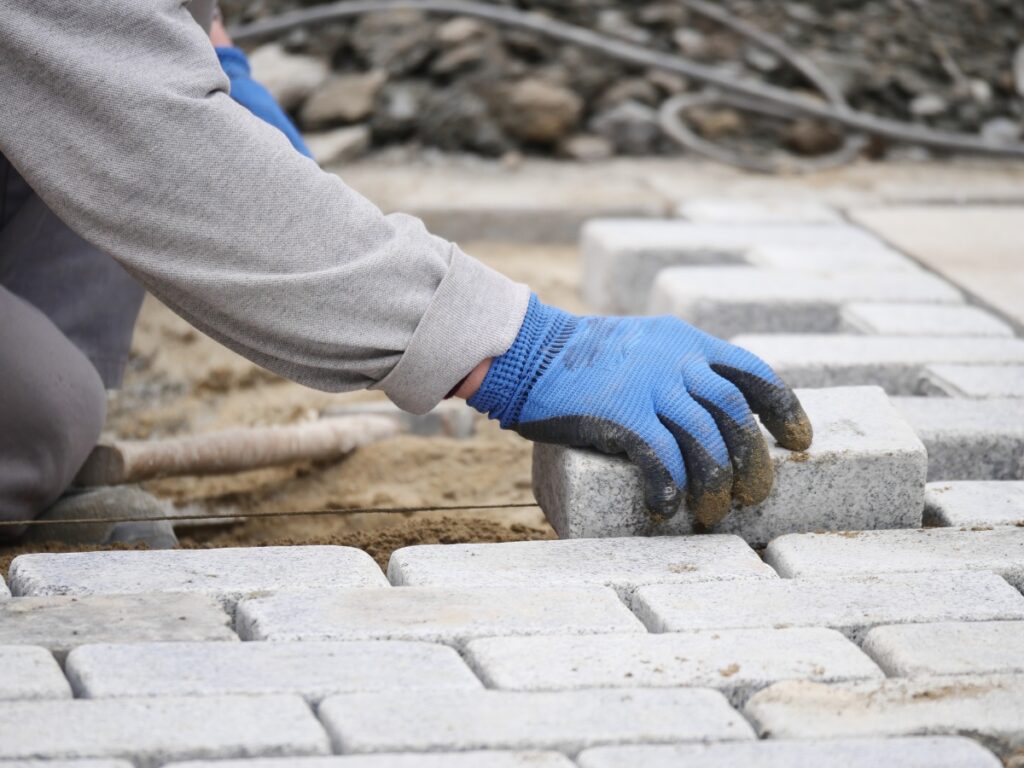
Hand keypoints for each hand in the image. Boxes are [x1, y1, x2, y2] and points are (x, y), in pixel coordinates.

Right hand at [466, 295, 811, 525]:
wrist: (528, 352)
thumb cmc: (581, 359)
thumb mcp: (642, 344)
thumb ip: (675, 367)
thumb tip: (710, 416)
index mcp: (685, 341)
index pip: (752, 373)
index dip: (784, 410)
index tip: (799, 443)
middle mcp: (675, 361)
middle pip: (734, 416)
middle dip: (753, 461)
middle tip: (755, 495)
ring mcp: (649, 387)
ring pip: (705, 443)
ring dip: (715, 485)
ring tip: (710, 512)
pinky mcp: (621, 417)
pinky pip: (661, 461)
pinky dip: (670, 490)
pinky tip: (665, 509)